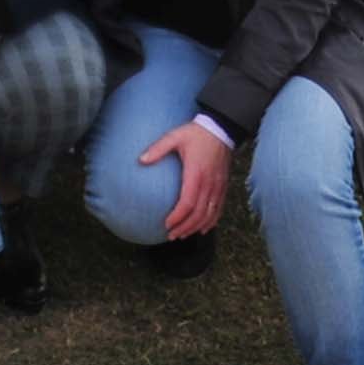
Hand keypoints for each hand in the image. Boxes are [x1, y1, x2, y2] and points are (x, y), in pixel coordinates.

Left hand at [142, 116, 232, 240]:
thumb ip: (158, 148)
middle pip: (198, 214)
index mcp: (196, 174)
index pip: (187, 203)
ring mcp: (218, 187)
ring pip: (210, 215)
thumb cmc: (196, 134)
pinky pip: (219, 209)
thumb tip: (140, 160)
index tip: (166, 225)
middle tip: (171, 235)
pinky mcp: (223, 187)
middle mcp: (209, 184)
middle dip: (185, 227)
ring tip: (183, 235)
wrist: (220, 129)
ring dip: (196, 228)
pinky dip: (211, 222)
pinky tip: (203, 228)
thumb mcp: (174, 137)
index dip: (177, 217)